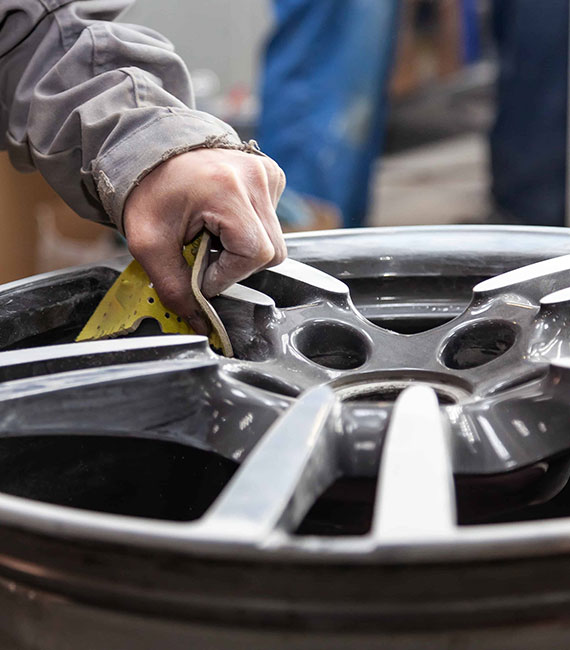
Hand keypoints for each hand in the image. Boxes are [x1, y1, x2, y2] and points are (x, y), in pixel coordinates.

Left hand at [123, 148, 286, 333]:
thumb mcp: (150, 245)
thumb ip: (174, 288)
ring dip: (245, 250)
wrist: (149, 151)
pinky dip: (251, 231)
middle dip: (238, 265)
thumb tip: (200, 322)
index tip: (202, 274)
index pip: (253, 254)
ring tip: (214, 236)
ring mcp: (266, 174)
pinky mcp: (270, 175)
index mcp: (226, 190)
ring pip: (276, 240)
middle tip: (206, 257)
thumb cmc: (147, 192)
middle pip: (272, 252)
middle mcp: (254, 178)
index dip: (228, 275)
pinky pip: (272, 220)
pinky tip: (225, 221)